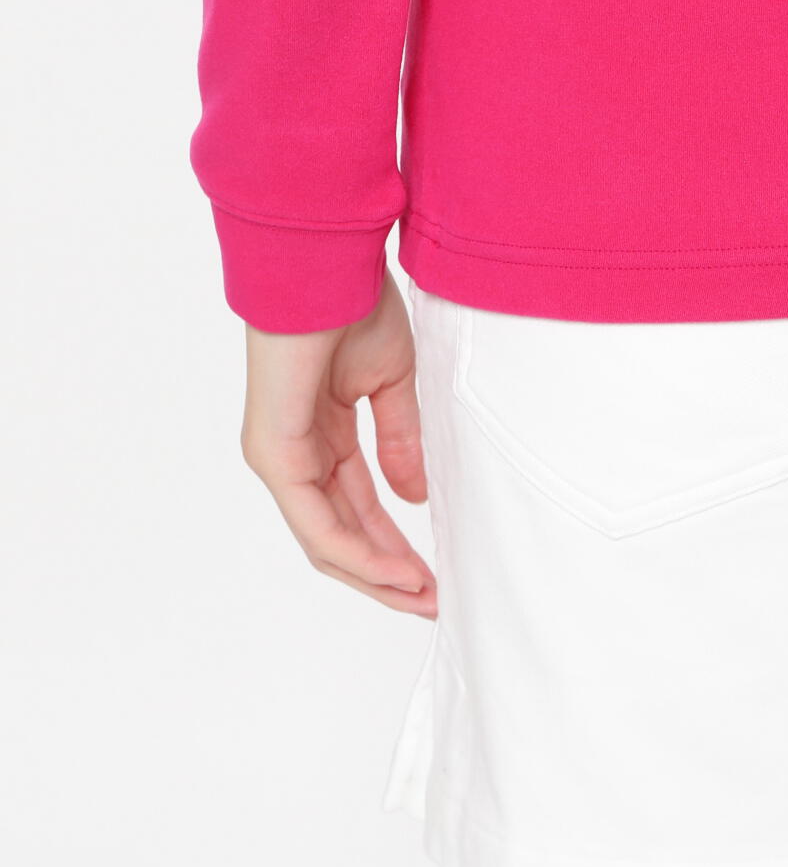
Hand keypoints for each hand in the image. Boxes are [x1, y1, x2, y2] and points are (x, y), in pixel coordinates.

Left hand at [240, 270, 436, 616]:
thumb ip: (399, 441)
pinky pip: (316, 523)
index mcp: (319, 435)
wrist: (326, 267)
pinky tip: (393, 570)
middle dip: (386, 573)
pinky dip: (357, 552)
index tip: (435, 571)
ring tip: (421, 596)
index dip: (395, 542)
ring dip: (375, 575)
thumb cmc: (354, 306)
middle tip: (432, 600)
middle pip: (338, 536)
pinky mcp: (274, 455)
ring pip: (325, 541)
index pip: (356, 507)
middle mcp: (293, 454)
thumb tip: (414, 497)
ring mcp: (279, 458)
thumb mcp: (391, 382)